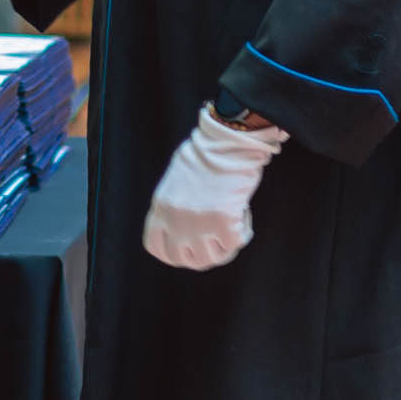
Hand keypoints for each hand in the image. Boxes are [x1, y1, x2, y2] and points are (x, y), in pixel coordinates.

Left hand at [142, 107, 287, 270]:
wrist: (227, 140)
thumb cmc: (207, 154)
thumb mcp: (177, 182)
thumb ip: (175, 208)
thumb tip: (186, 234)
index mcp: (161, 206)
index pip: (156, 247)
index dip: (174, 253)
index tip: (190, 248)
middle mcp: (175, 219)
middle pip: (184, 259)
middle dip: (203, 256)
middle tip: (217, 242)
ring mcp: (198, 222)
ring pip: (211, 258)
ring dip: (224, 247)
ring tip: (233, 226)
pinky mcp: (223, 221)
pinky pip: (235, 244)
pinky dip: (244, 233)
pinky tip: (244, 215)